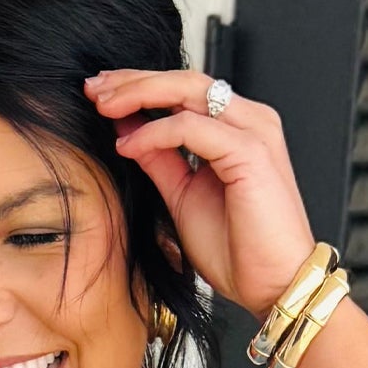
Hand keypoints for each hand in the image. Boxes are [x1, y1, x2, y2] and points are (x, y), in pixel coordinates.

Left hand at [84, 68, 317, 322]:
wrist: (274, 287)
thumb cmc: (240, 251)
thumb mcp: (184, 198)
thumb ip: (161, 161)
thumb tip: (128, 132)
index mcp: (239, 128)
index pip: (185, 91)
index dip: (140, 87)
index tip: (101, 95)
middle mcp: (250, 120)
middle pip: (184, 80)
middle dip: (134, 81)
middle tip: (94, 88)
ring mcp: (254, 131)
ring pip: (188, 91)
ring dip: (141, 93)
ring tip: (103, 106)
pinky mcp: (251, 152)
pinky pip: (191, 128)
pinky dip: (155, 133)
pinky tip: (128, 146)